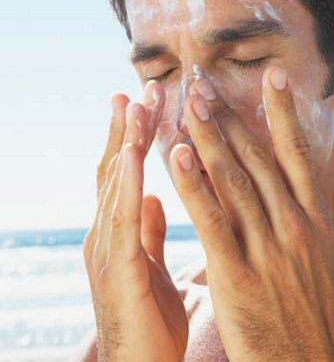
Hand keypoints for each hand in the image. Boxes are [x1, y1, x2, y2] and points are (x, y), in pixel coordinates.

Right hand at [83, 81, 187, 361]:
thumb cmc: (151, 320)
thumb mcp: (151, 265)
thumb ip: (149, 229)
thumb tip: (152, 196)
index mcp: (120, 231)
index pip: (127, 172)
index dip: (134, 136)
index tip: (146, 101)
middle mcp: (108, 233)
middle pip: (118, 169)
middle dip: (130, 127)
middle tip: (142, 87)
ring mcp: (107, 250)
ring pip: (117, 184)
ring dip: (126, 142)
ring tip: (136, 104)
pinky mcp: (117, 270)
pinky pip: (123, 219)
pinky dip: (126, 183)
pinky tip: (132, 153)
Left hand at [170, 66, 333, 361]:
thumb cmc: (325, 314)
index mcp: (314, 219)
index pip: (297, 152)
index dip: (283, 112)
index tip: (272, 77)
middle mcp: (292, 223)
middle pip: (256, 157)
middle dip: (229, 116)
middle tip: (204, 84)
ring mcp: (265, 246)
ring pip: (232, 180)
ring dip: (208, 138)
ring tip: (188, 105)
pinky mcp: (236, 272)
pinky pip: (212, 219)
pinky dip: (194, 185)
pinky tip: (177, 156)